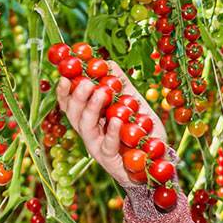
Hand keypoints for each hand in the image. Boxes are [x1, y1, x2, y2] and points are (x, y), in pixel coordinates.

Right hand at [54, 60, 163, 188]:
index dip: (64, 91)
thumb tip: (108, 62)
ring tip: (100, 92)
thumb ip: (121, 86)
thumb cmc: (141, 132)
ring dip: (92, 108)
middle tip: (86, 82)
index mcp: (90, 118)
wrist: (158, 159)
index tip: (65, 76)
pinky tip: (117, 120)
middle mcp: (89, 132)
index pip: (70, 104)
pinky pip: (108, 145)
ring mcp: (98, 147)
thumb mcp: (133, 104)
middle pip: (74, 114)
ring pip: (87, 128)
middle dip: (78, 97)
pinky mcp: (110, 160)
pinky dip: (112, 132)